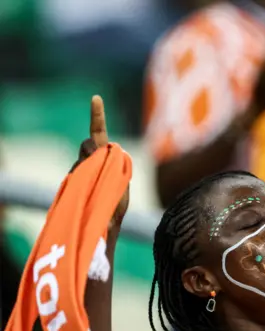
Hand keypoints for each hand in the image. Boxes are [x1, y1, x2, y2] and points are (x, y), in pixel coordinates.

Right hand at [71, 96, 129, 228]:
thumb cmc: (115, 206)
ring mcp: (79, 168)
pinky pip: (77, 170)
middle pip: (88, 144)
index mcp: (107, 158)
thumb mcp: (120, 182)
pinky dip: (85, 174)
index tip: (95, 98)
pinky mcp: (71, 178)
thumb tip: (98, 148)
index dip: (97, 116)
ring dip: (92, 166)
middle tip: (100, 166)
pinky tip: (89, 189)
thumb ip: (114, 163)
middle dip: (93, 149)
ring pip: (83, 157)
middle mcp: (91, 160)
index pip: (100, 134)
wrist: (103, 226)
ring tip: (98, 186)